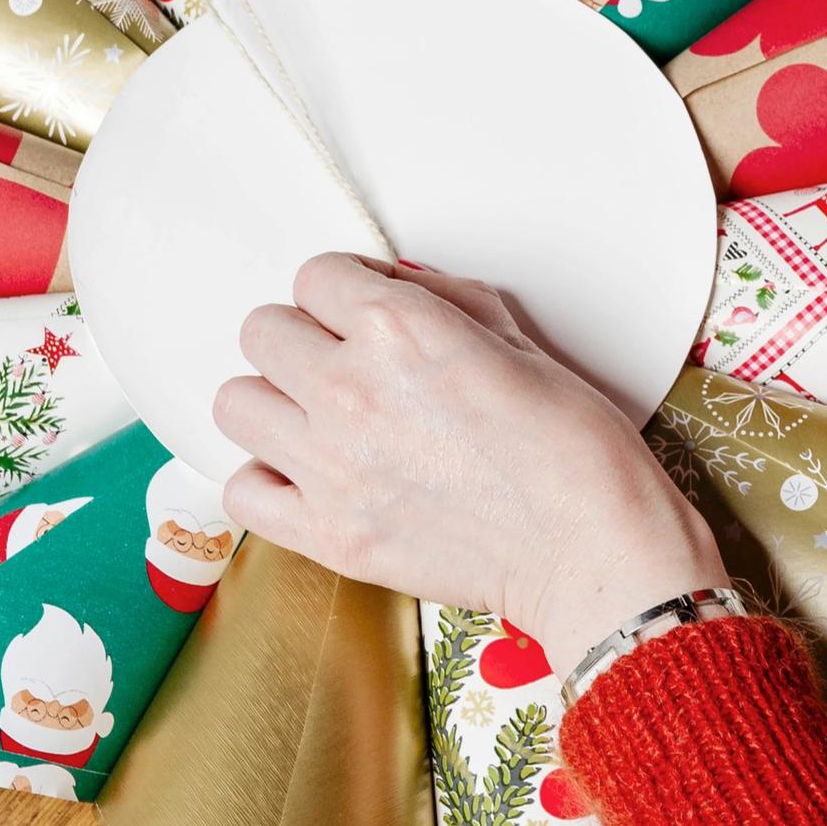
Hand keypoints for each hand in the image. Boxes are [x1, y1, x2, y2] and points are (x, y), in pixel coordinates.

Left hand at [214, 255, 727, 679]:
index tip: (360, 314)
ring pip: (236, 404)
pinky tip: (307, 478)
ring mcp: (332, 466)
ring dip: (274, 404)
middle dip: (301, 339)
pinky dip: (266, 481)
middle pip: (262, 332)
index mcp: (399, 329)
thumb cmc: (572, 446)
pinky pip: (242, 491)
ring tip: (317, 421)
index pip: (313, 276)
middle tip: (339, 365)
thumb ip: (440, 303)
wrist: (590, 549)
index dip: (342, 291)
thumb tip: (392, 290)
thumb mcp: (517, 340)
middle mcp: (351, 389)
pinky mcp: (329, 534)